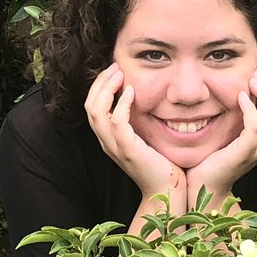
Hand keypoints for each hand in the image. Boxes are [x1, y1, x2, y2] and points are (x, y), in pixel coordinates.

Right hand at [85, 64, 186, 209]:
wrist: (167, 190)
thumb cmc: (162, 164)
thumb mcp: (145, 137)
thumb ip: (139, 120)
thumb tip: (142, 97)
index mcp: (108, 139)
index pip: (92, 107)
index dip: (99, 86)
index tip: (114, 70)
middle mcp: (106, 142)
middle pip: (89, 106)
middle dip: (100, 82)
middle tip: (115, 66)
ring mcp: (115, 147)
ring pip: (96, 111)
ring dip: (107, 88)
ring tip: (120, 74)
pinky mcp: (128, 150)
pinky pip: (116, 122)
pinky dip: (121, 103)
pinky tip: (132, 92)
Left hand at [189, 69, 256, 207]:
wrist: (204, 185)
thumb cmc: (213, 157)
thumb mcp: (231, 132)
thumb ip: (239, 115)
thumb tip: (239, 89)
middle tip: (255, 73)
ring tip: (251, 81)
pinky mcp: (243, 154)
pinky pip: (256, 128)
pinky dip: (251, 109)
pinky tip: (239, 97)